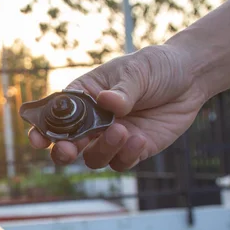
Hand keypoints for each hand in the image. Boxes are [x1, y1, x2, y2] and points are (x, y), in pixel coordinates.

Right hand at [29, 44, 207, 170]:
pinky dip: (126, 155)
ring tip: (123, 131)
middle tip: (69, 150)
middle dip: (63, 152)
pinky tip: (140, 140)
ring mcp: (111, 137)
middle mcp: (93, 121)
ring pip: (93, 158)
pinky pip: (121, 162)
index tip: (38, 139)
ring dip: (102, 150)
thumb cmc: (157, 67)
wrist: (191, 79)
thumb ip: (123, 90)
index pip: (55, 115)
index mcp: (84, 97)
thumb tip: (107, 103)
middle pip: (67, 145)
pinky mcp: (133, 149)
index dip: (42, 129)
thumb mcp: (139, 70)